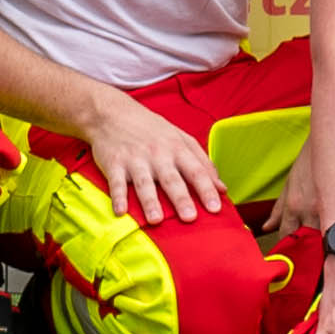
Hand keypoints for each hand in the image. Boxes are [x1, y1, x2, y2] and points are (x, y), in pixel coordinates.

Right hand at [77, 88, 228, 226]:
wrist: (112, 113)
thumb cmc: (151, 128)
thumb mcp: (180, 138)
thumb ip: (202, 162)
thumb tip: (222, 188)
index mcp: (176, 148)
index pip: (196, 170)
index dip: (206, 189)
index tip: (216, 208)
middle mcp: (157, 154)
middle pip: (171, 179)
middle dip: (181, 198)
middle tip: (190, 218)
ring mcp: (135, 159)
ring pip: (144, 183)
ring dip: (150, 201)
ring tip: (156, 220)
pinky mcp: (114, 163)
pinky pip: (116, 182)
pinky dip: (118, 197)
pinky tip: (120, 211)